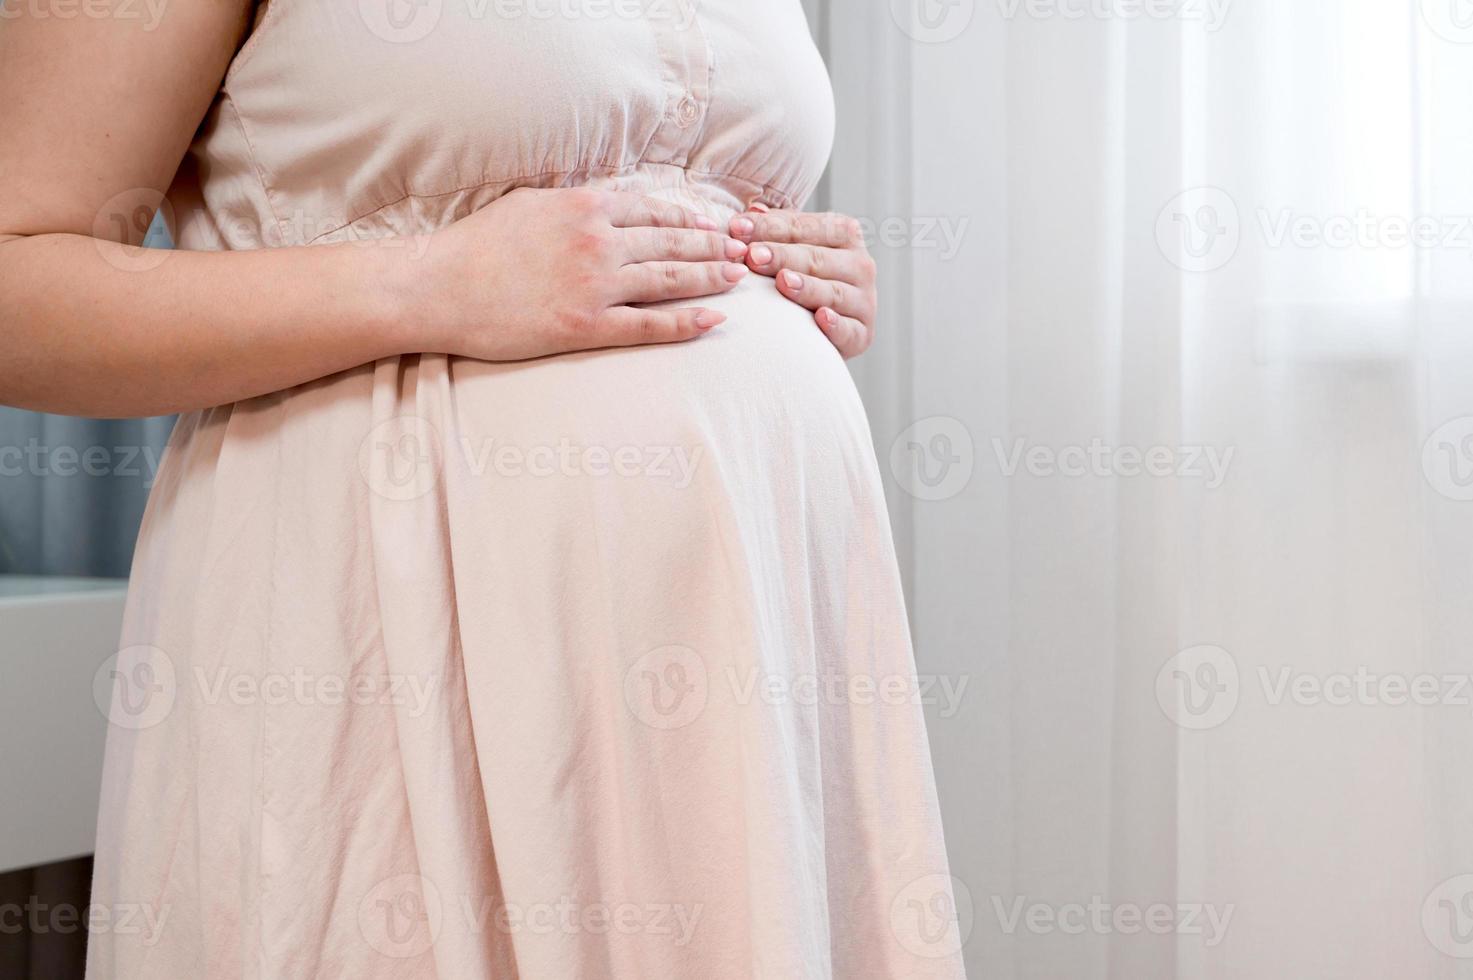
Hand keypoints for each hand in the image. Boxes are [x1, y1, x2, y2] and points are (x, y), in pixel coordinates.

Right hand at [419, 187, 749, 359]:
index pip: (652, 209)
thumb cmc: (475, 247)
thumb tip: (599, 205)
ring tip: (738, 277)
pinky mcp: (586, 327)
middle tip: (743, 250)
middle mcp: (598, 241)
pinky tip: (714, 320)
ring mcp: (595, 285)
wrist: (438, 286)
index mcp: (584, 208)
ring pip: (669, 279)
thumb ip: (570, 205)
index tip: (712, 224)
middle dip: (713, 245)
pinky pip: (649, 325)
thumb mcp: (527, 205)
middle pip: (672, 242)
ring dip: (710, 277)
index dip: (688, 218)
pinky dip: (686, 322)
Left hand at [729, 205, 876, 358]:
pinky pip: (849, 329)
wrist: (827, 329)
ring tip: (782, 282)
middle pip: (817, 258)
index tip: (737, 228)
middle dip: (782, 256)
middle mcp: (860, 264)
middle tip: (752, 256)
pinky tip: (821, 318)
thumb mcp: (794, 247)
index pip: (805, 226)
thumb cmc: (806, 277)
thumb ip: (776, 228)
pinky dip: (836, 325)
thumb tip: (754, 210)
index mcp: (845, 233)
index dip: (770, 226)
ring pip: (833, 292)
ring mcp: (864, 301)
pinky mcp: (862, 334)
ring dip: (807, 287)